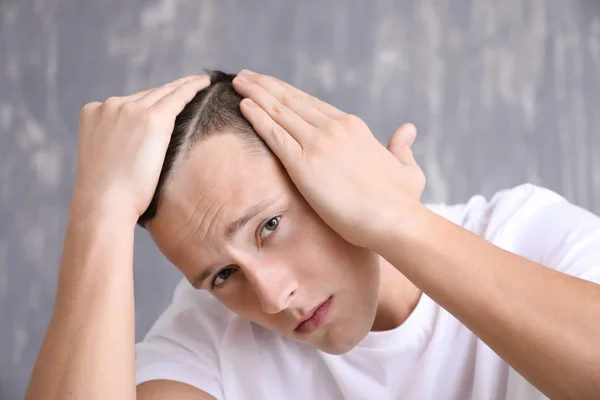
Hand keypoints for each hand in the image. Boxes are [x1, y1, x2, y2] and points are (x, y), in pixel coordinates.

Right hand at [71, 75, 209, 222]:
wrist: (105, 204)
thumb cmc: (107, 195)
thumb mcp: (106, 159)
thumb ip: (119, 143)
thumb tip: (140, 147)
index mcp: (93, 112)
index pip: (129, 103)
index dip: (151, 102)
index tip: (166, 98)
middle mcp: (110, 105)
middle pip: (148, 95)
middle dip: (169, 91)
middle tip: (190, 85)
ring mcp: (130, 109)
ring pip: (164, 93)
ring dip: (184, 87)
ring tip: (200, 83)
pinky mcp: (152, 119)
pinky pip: (177, 97)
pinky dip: (192, 88)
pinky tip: (204, 84)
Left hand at [232, 70, 425, 247]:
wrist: (395, 219)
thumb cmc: (402, 199)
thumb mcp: (407, 166)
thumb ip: (402, 145)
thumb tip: (408, 129)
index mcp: (353, 126)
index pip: (311, 103)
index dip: (288, 93)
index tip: (271, 86)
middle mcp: (333, 128)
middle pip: (291, 100)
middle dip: (266, 86)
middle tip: (245, 76)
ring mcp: (317, 143)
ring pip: (279, 111)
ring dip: (255, 94)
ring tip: (238, 82)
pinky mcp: (303, 165)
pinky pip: (274, 134)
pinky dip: (257, 118)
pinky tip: (243, 106)